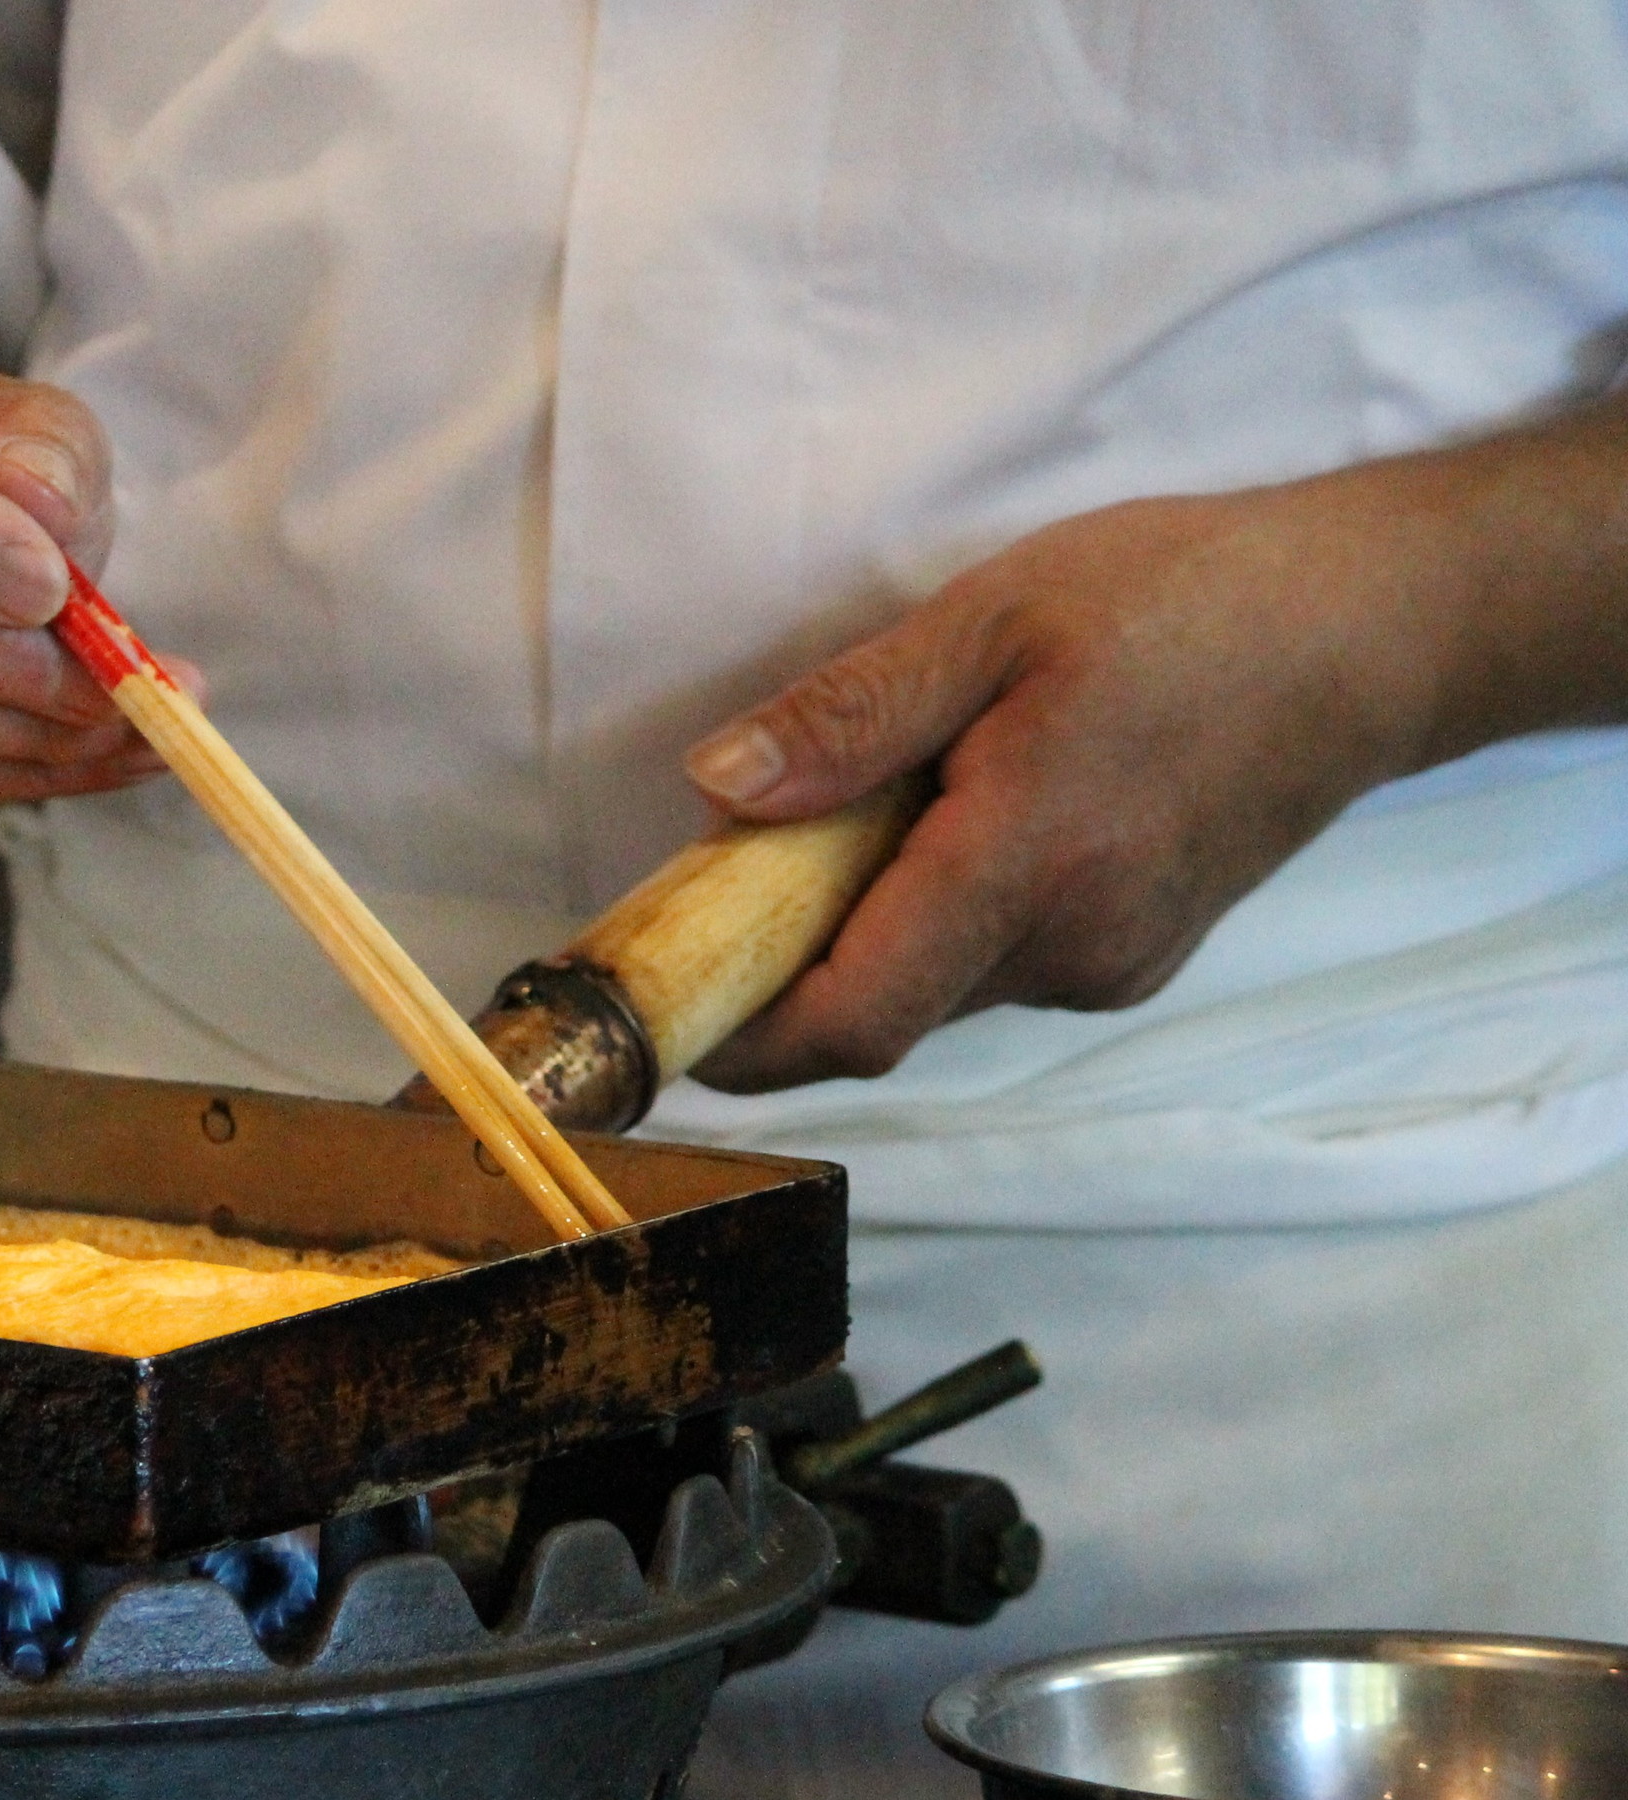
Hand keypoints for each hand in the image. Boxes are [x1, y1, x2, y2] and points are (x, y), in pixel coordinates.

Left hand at [680, 394, 1627, 1090]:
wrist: (1369, 633)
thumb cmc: (1185, 602)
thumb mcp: (993, 620)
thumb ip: (850, 717)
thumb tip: (718, 789)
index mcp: (1027, 865)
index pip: (857, 1018)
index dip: (745, 1037)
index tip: (662, 1011)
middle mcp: (1073, 947)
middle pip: (879, 1011)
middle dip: (786, 964)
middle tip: (727, 873)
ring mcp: (1110, 964)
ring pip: (934, 990)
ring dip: (863, 935)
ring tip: (851, 817)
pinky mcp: (1132, 956)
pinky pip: (991, 967)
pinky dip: (931, 921)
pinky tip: (941, 824)